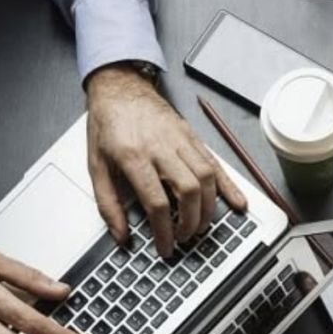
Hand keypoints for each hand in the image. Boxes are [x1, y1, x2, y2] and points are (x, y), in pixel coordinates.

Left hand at [85, 65, 246, 257]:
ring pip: (206, 179)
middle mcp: (160, 147)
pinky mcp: (192, 136)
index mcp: (133, 156)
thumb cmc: (108, 125)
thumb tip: (122, 236)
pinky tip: (237, 203)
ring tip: (201, 226)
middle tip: (184, 238)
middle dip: (190, 222)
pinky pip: (215, 163)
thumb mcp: (95, 166)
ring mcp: (180, 140)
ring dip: (208, 209)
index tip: (165, 247)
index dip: (164, 231)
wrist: (119, 86)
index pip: (157, 202)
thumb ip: (108, 205)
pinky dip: (229, 186)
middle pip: (188, 191)